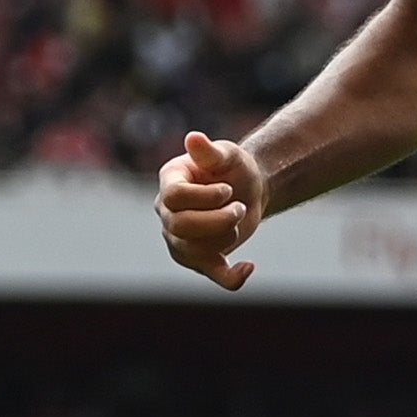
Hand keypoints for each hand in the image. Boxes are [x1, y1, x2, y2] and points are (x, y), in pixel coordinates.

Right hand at [156, 128, 264, 289]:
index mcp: (170, 182)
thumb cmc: (234, 167)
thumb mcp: (227, 154)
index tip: (228, 189)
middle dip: (218, 219)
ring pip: (193, 252)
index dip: (205, 197)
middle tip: (240, 207)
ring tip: (239, 217)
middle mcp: (167, 212)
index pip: (174, 197)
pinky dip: (231, 278)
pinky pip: (210, 275)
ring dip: (226, 237)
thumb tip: (193, 138)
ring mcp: (180, 238)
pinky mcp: (200, 259)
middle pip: (180, 226)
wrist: (249, 189)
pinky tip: (248, 267)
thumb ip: (210, 151)